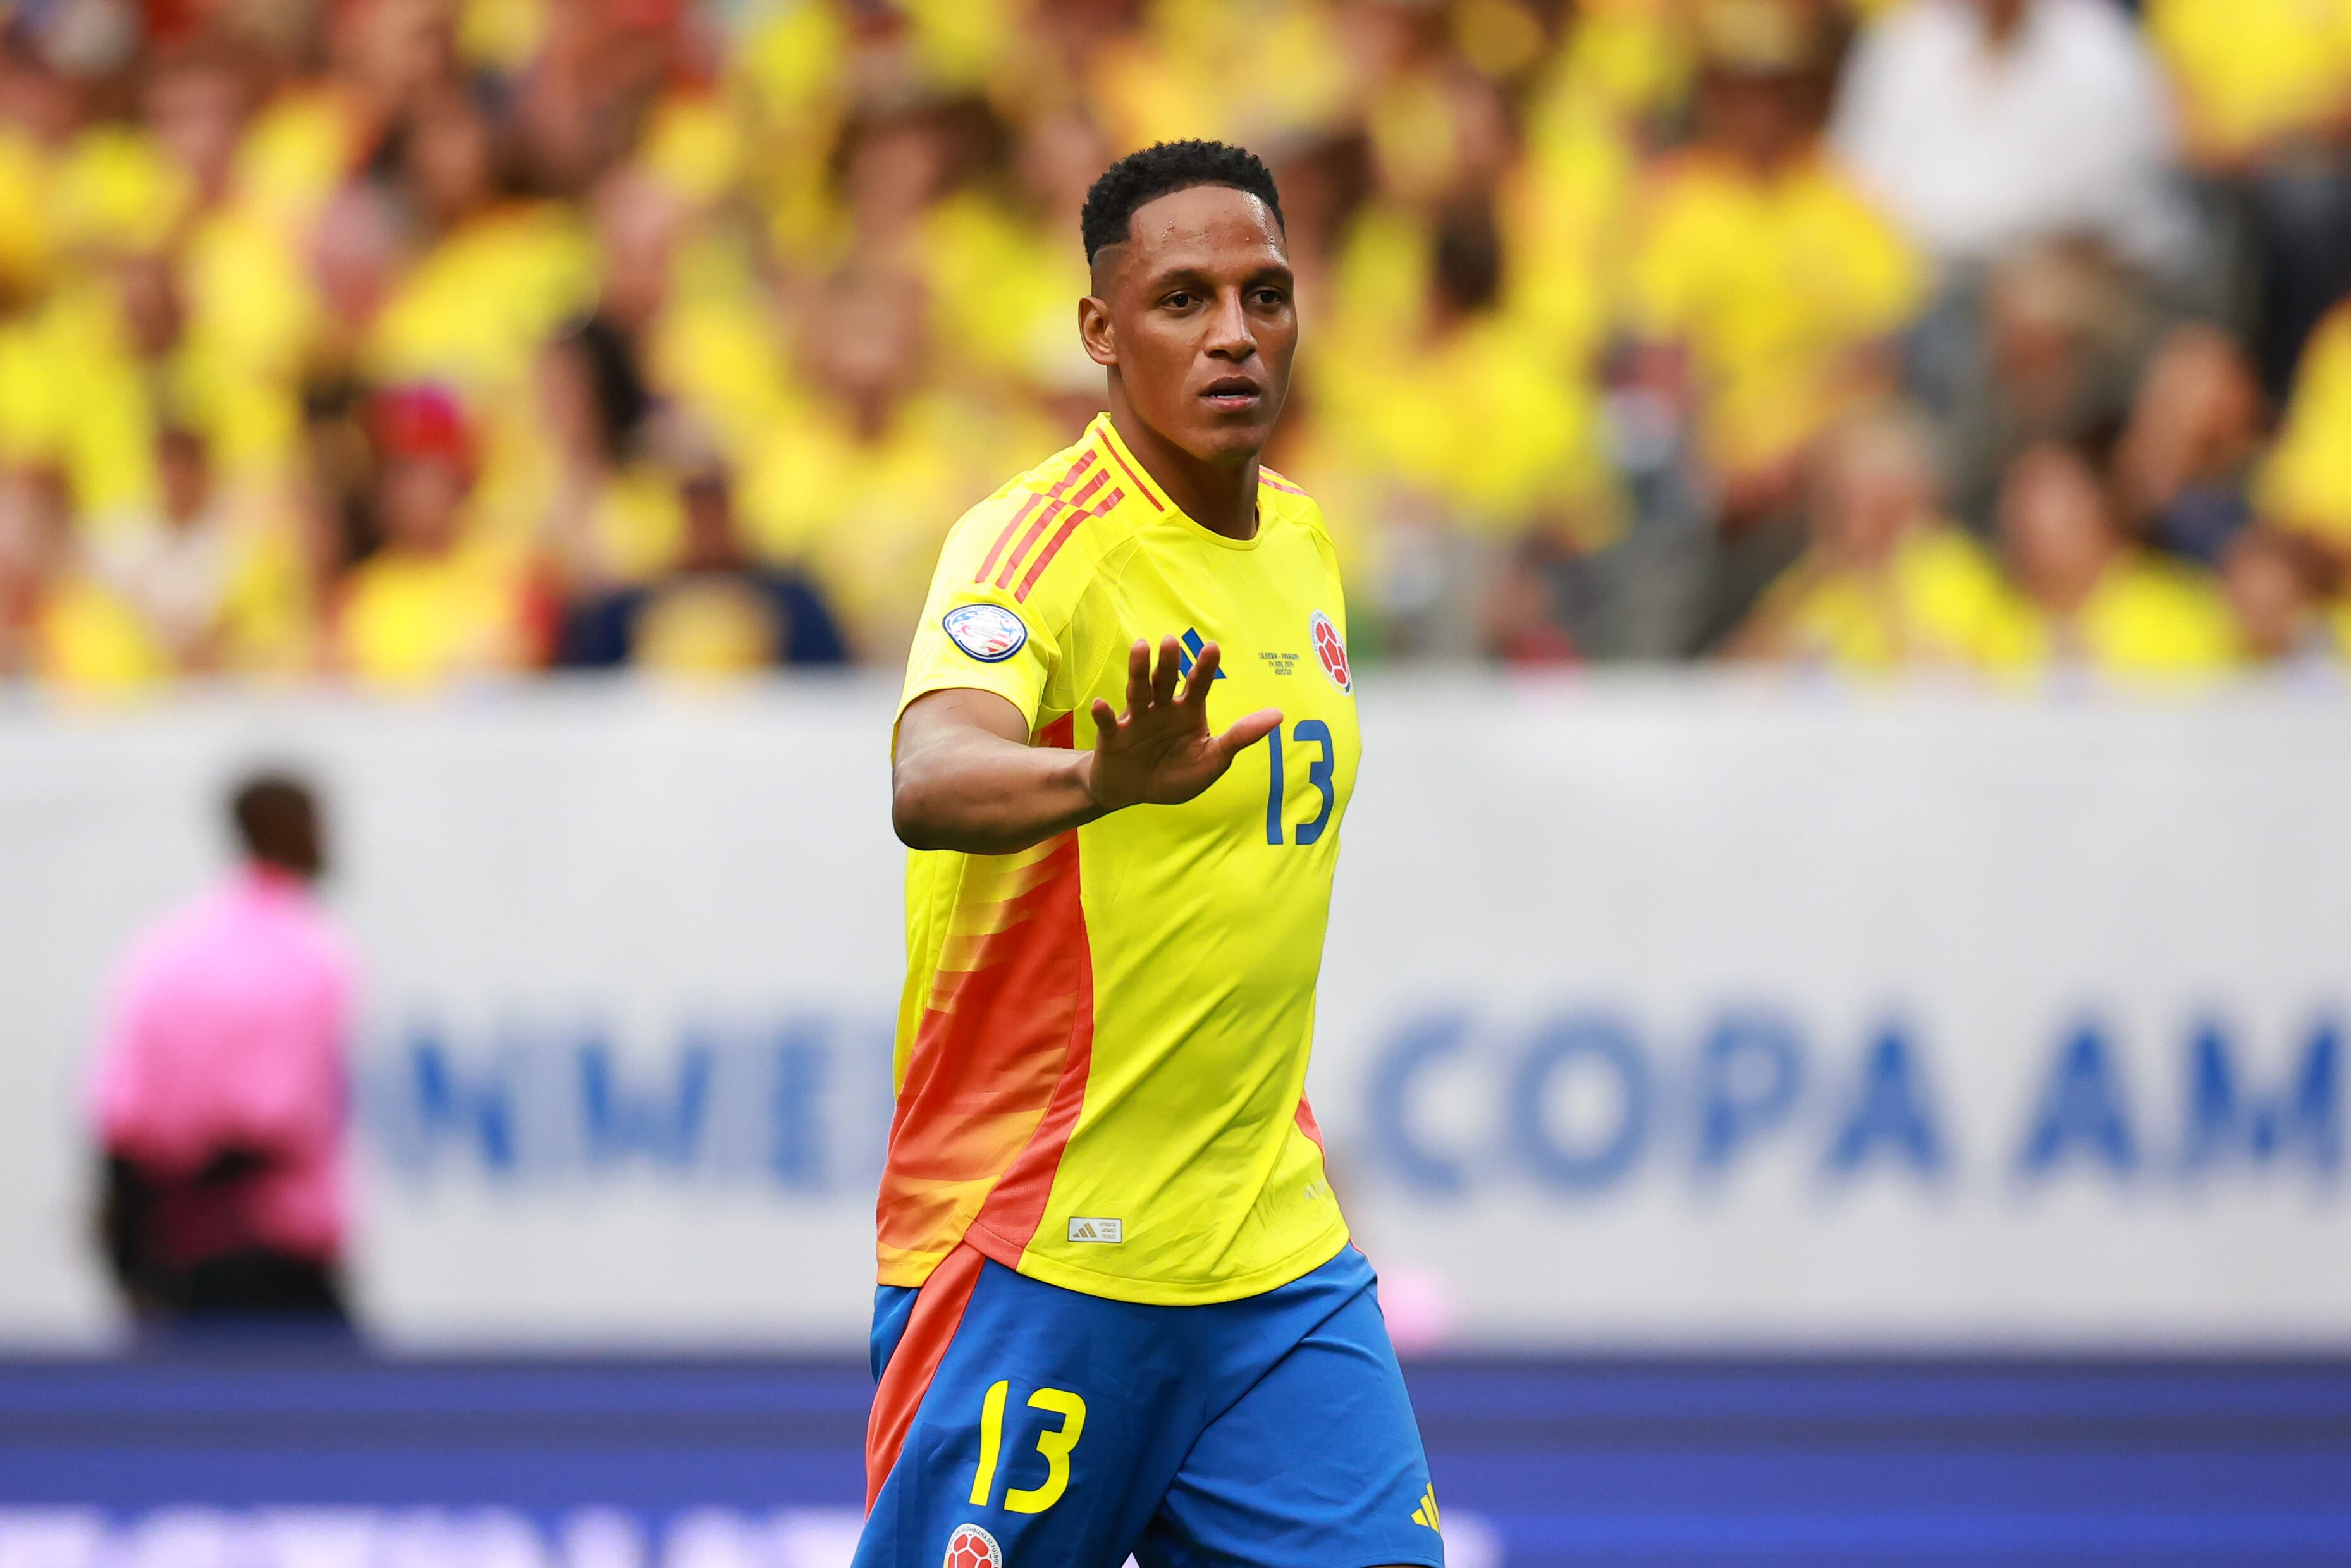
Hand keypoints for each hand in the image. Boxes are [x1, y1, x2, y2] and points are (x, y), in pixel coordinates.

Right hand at [1084, 637, 1280, 813]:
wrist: (1133, 792)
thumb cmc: (1175, 773)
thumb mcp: (1213, 760)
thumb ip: (1241, 737)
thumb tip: (1279, 715)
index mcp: (1188, 712)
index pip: (1198, 685)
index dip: (1204, 667)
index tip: (1212, 647)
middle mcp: (1162, 708)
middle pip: (1165, 680)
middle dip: (1168, 662)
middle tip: (1170, 641)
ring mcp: (1136, 720)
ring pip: (1138, 691)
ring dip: (1138, 671)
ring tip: (1140, 647)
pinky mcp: (1112, 737)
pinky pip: (1107, 724)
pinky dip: (1103, 715)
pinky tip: (1102, 705)